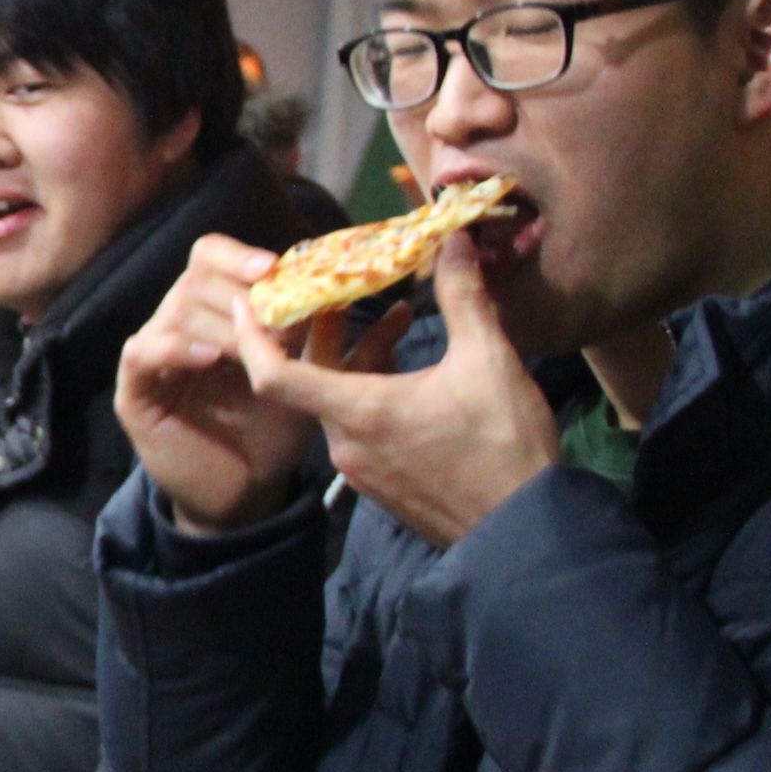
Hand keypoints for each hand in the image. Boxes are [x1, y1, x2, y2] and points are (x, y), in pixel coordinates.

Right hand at [111, 232, 357, 535]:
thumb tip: (400, 309)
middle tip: (274, 320)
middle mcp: (185, 322)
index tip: (279, 267)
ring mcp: (156, 354)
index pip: (216, 256)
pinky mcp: (134, 390)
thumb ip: (353, 347)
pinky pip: (142, 352)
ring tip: (250, 350)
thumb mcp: (321, 384)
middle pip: (196, 275)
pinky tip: (209, 359)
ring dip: (219, 325)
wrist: (244, 492)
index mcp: (221, 310)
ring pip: (174, 308)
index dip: (243, 255)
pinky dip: (174, 349)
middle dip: (239, 292)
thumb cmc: (275, 431)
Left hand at [237, 229, 555, 548]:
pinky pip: (359, 427)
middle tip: (335, 288)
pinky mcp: (382, 484)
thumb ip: (463, 298)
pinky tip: (408, 369)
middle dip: (321, 331)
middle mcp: (345, 444)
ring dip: (356, 359)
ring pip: (338, 402)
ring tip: (393, 317)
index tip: (244, 299)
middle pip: (309, 379)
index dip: (251, 335)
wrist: (526, 533)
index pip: (274, 375)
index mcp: (356, 413)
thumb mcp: (489, 361)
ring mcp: (362, 470)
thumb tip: (450, 238)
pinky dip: (370, 391)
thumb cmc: (505, 446)